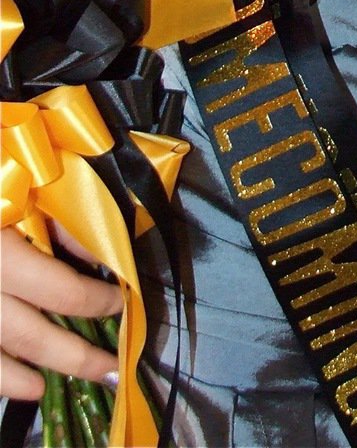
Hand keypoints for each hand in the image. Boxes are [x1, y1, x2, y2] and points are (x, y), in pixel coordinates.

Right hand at [1, 227, 122, 399]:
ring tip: (68, 383)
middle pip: (29, 335)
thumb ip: (59, 221)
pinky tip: (27, 387)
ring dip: (33, 375)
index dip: (97, 300)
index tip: (122, 301)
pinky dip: (1, 379)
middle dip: (77, 355)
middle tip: (114, 368)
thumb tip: (99, 253)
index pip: (60, 290)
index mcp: (1, 254)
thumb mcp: (26, 191)